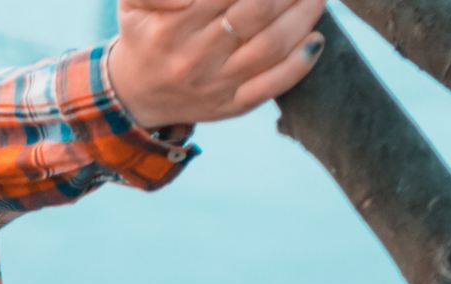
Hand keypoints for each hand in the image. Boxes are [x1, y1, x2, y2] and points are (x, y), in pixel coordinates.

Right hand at [108, 0, 329, 130]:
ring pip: (269, 48)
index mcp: (172, 27)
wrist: (136, 93)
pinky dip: (299, 65)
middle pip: (254, 14)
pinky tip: (316, 40)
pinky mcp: (230, 106)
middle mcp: (195, 57)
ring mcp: (215, 85)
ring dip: (301, 18)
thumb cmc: (145, 33)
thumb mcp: (134, 1)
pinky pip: (271, 88)